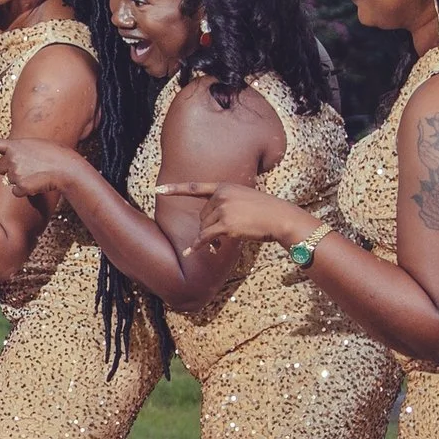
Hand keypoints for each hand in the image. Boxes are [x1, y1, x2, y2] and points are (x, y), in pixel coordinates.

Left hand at [0, 134, 83, 199]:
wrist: (68, 167)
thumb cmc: (55, 156)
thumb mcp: (34, 146)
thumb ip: (18, 151)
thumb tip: (6, 165)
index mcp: (14, 144)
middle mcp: (10, 157)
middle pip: (0, 169)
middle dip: (10, 170)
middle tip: (30, 168)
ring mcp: (14, 171)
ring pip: (10, 181)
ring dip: (22, 180)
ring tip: (39, 174)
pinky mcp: (19, 186)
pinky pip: (17, 192)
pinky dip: (26, 191)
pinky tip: (38, 184)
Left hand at [153, 181, 313, 256]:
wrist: (281, 218)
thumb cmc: (266, 211)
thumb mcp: (245, 198)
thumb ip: (227, 203)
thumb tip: (210, 225)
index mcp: (225, 186)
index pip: (195, 187)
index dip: (175, 189)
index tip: (158, 189)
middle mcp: (221, 195)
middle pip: (202, 215)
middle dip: (209, 227)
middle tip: (223, 236)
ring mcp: (223, 209)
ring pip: (205, 228)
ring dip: (210, 238)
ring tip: (222, 244)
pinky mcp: (225, 224)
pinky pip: (206, 237)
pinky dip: (199, 245)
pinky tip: (192, 251)